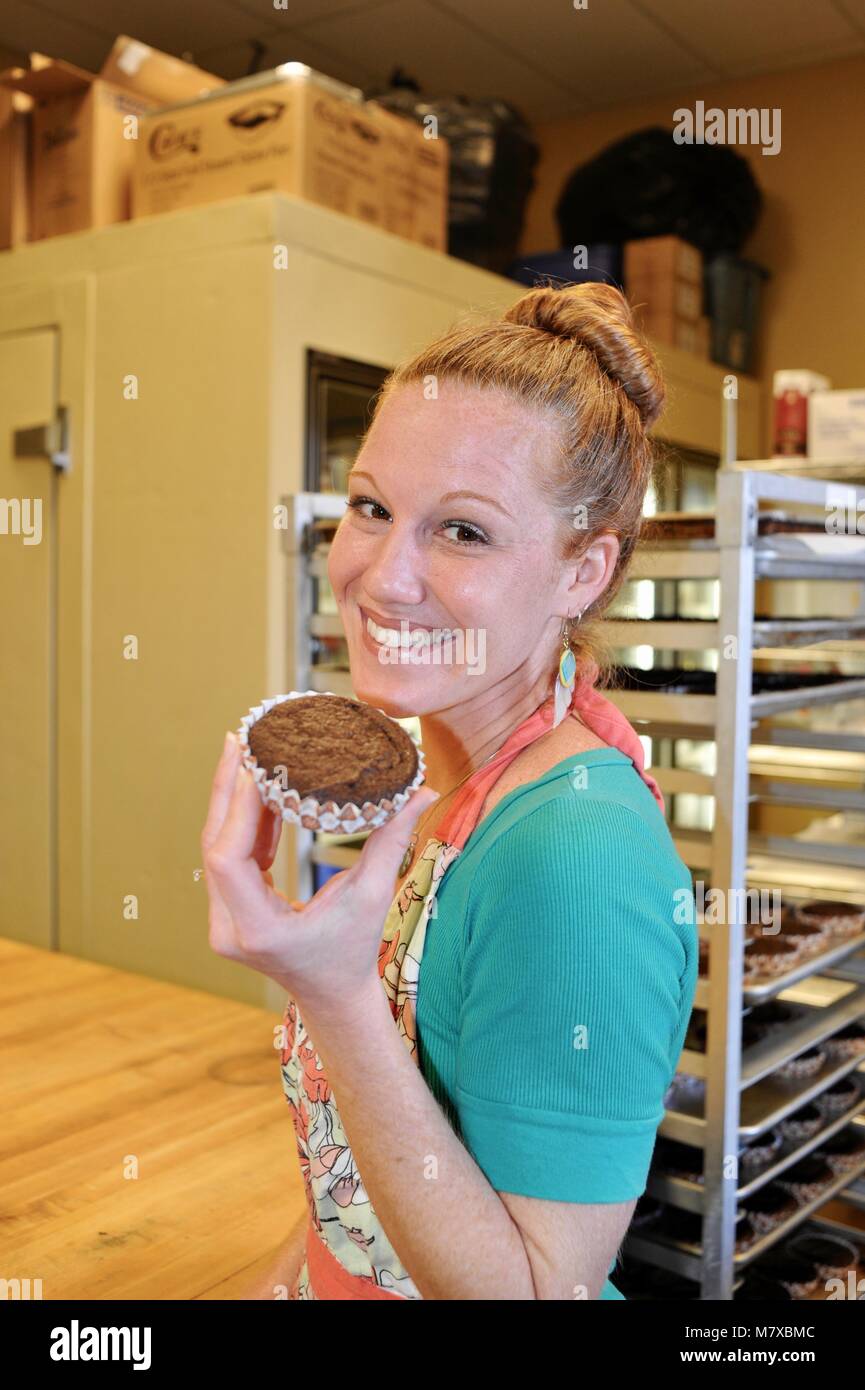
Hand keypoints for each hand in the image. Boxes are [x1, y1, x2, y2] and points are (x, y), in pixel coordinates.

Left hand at [201, 732, 439, 1003]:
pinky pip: (229, 858)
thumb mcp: (373, 896)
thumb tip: (423, 791)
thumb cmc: (354, 952)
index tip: (254, 767)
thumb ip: (392, 841)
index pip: (230, 859)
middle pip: (214, 847)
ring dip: (231, 802)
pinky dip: (243, 823)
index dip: (237, 810)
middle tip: (239, 740)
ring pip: (216, 849)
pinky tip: (258, 790)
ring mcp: (224, 921)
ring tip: (245, 754)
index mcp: (258, 929)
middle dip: (226, 791)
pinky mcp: (230, 912)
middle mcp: (229, 927)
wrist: (334, 997)